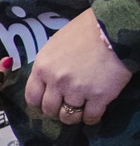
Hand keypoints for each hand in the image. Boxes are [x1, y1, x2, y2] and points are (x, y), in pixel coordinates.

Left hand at [25, 10, 131, 125]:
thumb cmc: (85, 31)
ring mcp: (78, 90)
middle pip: (49, 109)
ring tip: (80, 109)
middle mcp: (57, 81)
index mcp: (43, 67)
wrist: (114, 27)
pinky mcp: (99, 96)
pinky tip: (94, 112)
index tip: (46, 102)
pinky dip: (91, 118)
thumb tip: (46, 81)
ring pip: (68, 117)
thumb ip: (48, 65)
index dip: (39, 102)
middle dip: (56, 109)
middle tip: (65, 105)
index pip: (32, 96)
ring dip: (73, 115)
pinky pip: (90, 117)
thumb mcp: (56, 44)